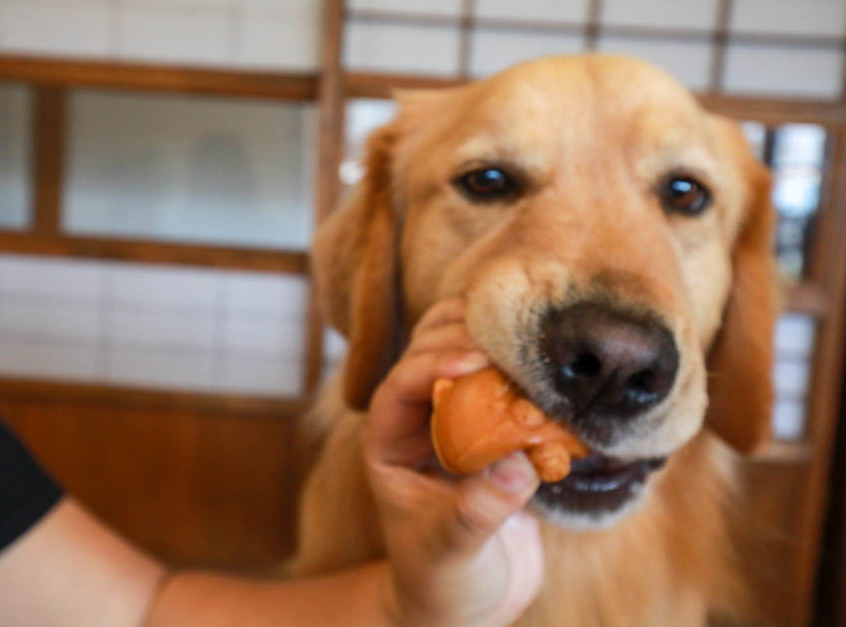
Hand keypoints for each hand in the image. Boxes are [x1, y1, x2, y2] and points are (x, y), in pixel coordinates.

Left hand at [363, 298, 542, 626]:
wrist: (466, 601)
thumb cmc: (442, 581)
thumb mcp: (454, 551)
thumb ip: (479, 511)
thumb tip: (517, 464)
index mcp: (388, 443)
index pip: (399, 384)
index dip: (433, 362)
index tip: (476, 360)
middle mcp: (416, 422)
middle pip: (428, 353)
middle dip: (467, 338)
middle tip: (516, 340)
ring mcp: (452, 418)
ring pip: (462, 353)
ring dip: (493, 339)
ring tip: (534, 342)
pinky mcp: (489, 425)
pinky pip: (500, 378)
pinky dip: (520, 366)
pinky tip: (551, 364)